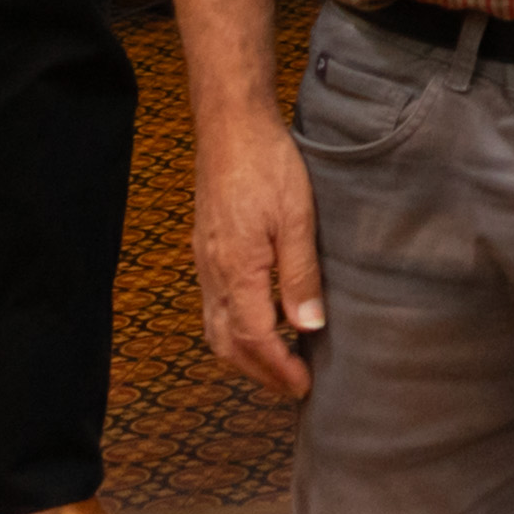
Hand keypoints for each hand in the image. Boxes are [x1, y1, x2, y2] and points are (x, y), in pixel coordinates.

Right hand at [185, 108, 322, 398]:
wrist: (230, 127)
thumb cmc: (267, 164)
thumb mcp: (297, 217)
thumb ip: (300, 275)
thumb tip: (309, 327)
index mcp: (237, 270)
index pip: (254, 340)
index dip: (278, 369)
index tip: (302, 387)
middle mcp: (213, 274)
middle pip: (228, 344)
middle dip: (258, 372)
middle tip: (290, 386)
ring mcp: (205, 263)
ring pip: (215, 328)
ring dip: (243, 354)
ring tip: (276, 363)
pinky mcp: (206, 250)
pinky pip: (213, 306)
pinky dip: (233, 328)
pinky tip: (258, 321)